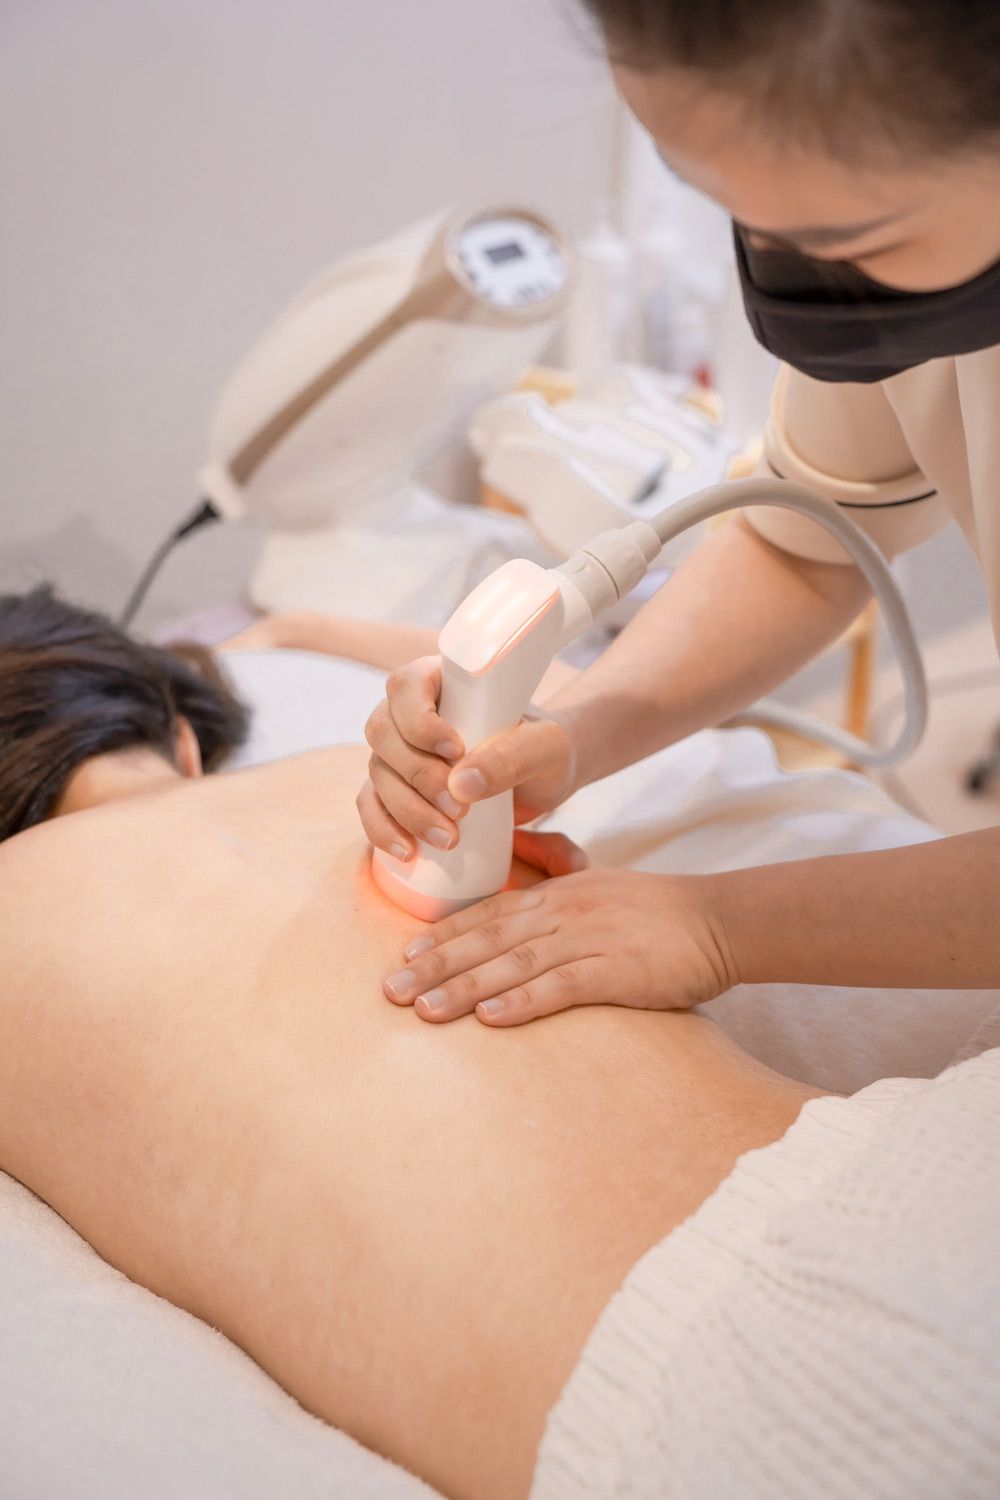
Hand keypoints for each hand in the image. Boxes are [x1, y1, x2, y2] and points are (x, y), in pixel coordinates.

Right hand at [358, 655, 577, 861]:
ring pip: (378, 774)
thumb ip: (513, 758)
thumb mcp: (546, 748)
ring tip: (449, 838)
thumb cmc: (545, 748)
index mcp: (442, 682)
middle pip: (382, 733)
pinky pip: (371, 805)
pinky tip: (407, 851)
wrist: (545, 778)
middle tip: (460, 809)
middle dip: (417, 776)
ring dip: (407, 810)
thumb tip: (461, 785)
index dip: (419, 720)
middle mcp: (410, 714)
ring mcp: (399, 752)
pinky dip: (382, 829)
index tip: (456, 750)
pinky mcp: (398, 789)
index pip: (406, 686)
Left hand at [382, 863, 737, 1025]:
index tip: (405, 954)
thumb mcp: (598, 895)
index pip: (488, 913)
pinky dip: (523, 1001)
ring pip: (513, 963)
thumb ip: (557, 906)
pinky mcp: (616, 970)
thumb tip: (518, 925)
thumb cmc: (657, 915)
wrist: (718, 920)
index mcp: (557, 894)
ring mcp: (588, 938)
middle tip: (391, 990)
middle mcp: (564, 912)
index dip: (443, 934)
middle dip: (435, 965)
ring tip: (424, 1011)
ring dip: (463, 987)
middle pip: (486, 939)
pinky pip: (561, 986)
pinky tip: (490, 1017)